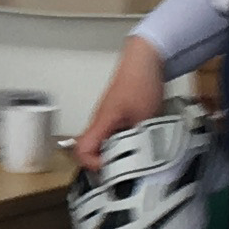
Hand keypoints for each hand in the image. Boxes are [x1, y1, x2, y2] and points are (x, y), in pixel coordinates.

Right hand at [73, 37, 164, 167]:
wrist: (145, 58)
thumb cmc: (141, 82)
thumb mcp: (145, 117)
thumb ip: (141, 141)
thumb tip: (143, 163)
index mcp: (101, 122)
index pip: (82, 151)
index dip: (95, 165)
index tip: (114, 169)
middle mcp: (99, 121)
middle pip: (91, 150)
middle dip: (107, 162)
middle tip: (128, 167)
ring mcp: (107, 117)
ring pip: (103, 143)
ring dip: (117, 152)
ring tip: (138, 153)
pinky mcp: (116, 114)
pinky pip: (114, 134)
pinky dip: (125, 142)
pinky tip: (142, 140)